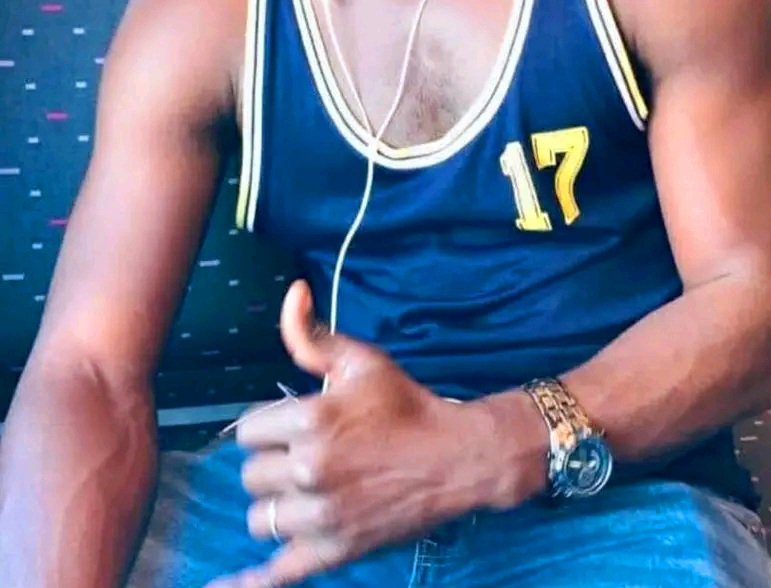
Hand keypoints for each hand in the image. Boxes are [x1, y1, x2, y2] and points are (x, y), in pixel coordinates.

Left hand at [204, 280, 530, 587]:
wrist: (455, 457)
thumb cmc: (405, 405)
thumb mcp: (361, 361)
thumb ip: (313, 335)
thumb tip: (292, 292)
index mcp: (311, 419)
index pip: (249, 431)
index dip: (268, 428)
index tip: (290, 429)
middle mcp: (310, 469)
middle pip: (251, 475)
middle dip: (272, 464)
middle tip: (302, 458)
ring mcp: (321, 516)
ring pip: (260, 519)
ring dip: (276, 506)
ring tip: (302, 495)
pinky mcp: (335, 551)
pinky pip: (278, 572)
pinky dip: (256, 579)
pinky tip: (235, 583)